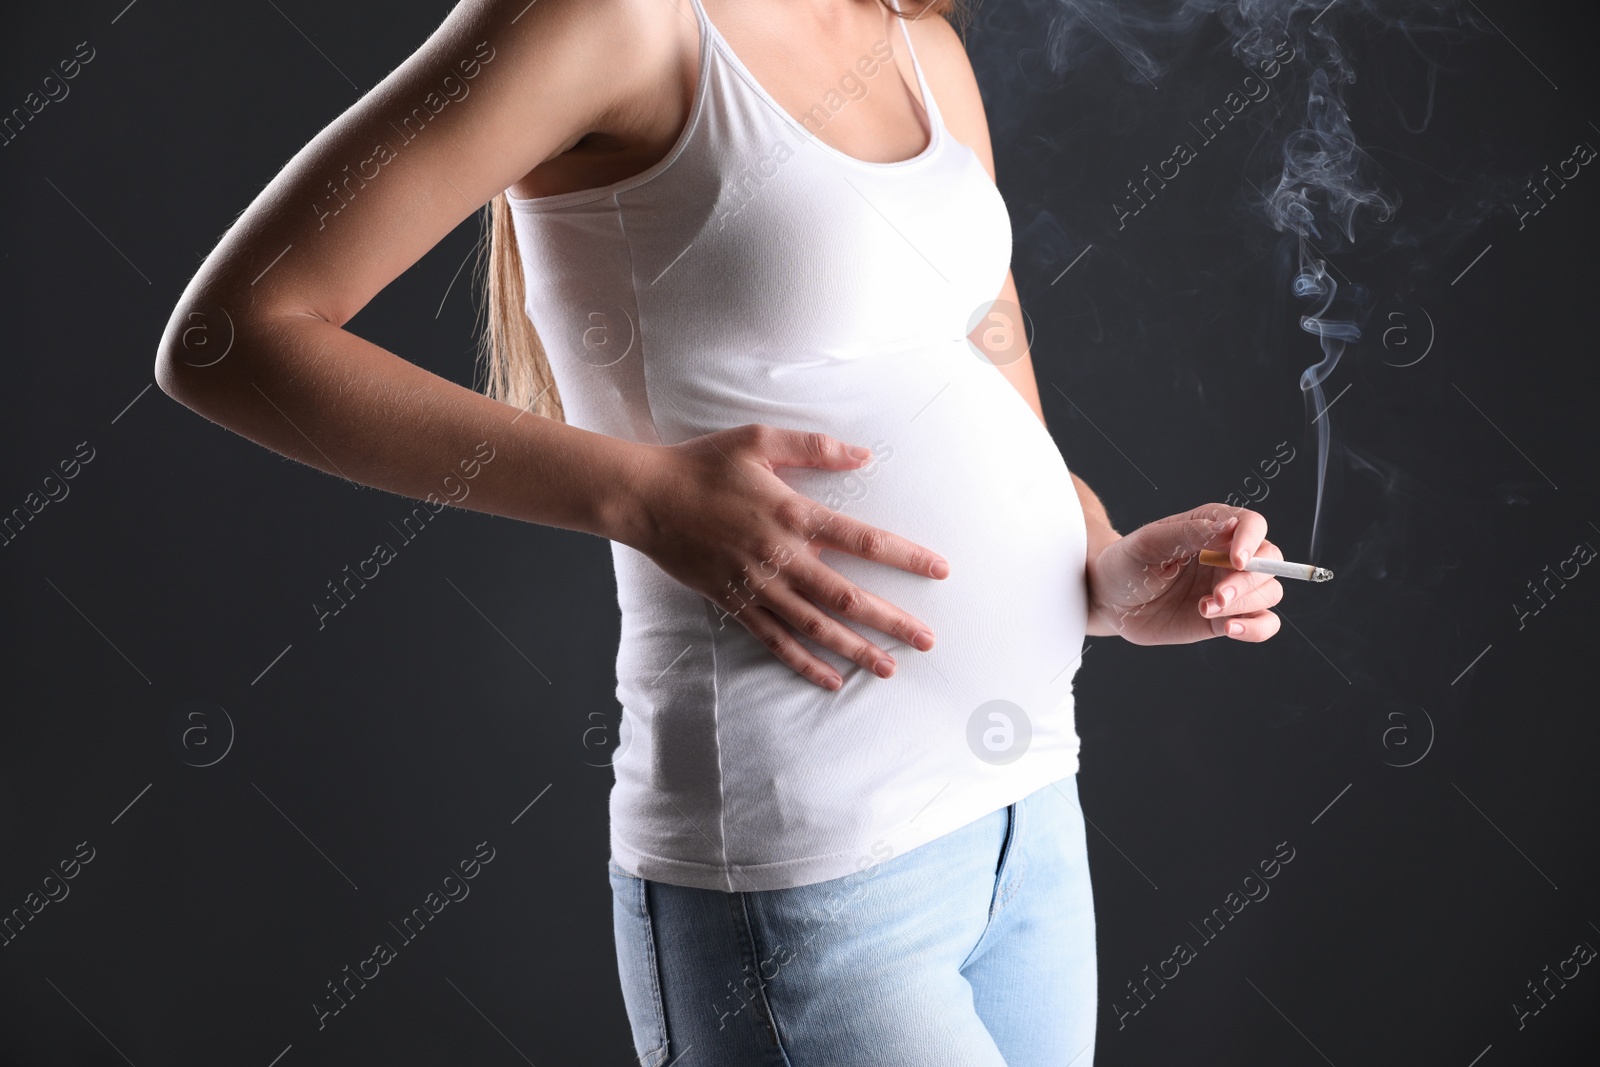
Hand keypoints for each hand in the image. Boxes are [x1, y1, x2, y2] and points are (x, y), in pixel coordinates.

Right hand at [617, 424, 948, 689]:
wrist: (646, 498)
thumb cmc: (703, 464)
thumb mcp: (759, 440)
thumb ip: (814, 447)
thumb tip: (864, 454)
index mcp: (792, 514)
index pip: (862, 540)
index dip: (905, 557)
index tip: (939, 570)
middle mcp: (780, 557)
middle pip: (847, 597)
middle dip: (892, 620)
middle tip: (928, 639)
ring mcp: (757, 586)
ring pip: (816, 628)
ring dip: (856, 650)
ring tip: (890, 668)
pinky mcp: (735, 604)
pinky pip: (776, 642)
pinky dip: (805, 664)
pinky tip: (832, 680)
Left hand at [1085, 504, 1283, 645]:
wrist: (1109, 602)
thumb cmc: (1125, 564)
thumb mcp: (1148, 544)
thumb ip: (1188, 533)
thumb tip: (1231, 527)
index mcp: (1212, 527)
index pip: (1252, 525)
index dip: (1252, 541)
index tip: (1236, 560)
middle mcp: (1228, 556)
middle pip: (1269, 562)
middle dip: (1247, 581)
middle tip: (1216, 595)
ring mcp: (1229, 587)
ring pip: (1269, 593)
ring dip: (1244, 604)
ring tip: (1205, 608)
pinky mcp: (1225, 617)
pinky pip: (1264, 623)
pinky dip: (1258, 628)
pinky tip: (1230, 629)